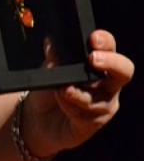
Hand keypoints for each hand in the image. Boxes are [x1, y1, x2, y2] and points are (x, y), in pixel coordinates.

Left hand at [23, 29, 133, 157]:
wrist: (36, 119)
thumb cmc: (48, 91)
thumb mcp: (47, 71)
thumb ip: (52, 57)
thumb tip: (51, 42)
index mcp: (99, 64)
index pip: (108, 48)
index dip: (105, 41)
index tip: (94, 38)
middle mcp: (107, 83)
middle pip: (123, 70)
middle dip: (111, 62)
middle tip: (93, 59)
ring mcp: (104, 104)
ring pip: (102, 97)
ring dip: (79, 93)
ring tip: (62, 89)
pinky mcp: (94, 122)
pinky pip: (89, 115)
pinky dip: (72, 106)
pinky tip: (61, 100)